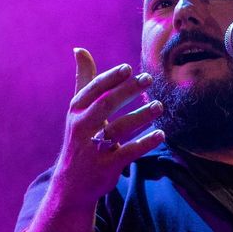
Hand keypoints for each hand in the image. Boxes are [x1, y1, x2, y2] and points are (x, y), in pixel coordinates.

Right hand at [49, 48, 164, 206]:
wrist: (72, 182)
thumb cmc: (80, 138)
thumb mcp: (78, 110)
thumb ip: (85, 82)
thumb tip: (80, 49)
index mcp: (76, 111)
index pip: (92, 91)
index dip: (110, 79)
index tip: (129, 68)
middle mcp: (82, 128)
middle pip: (105, 105)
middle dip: (126, 91)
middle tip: (148, 79)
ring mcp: (93, 148)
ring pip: (118, 129)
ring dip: (140, 116)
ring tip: (159, 105)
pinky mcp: (106, 166)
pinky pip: (128, 152)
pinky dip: (145, 143)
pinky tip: (161, 134)